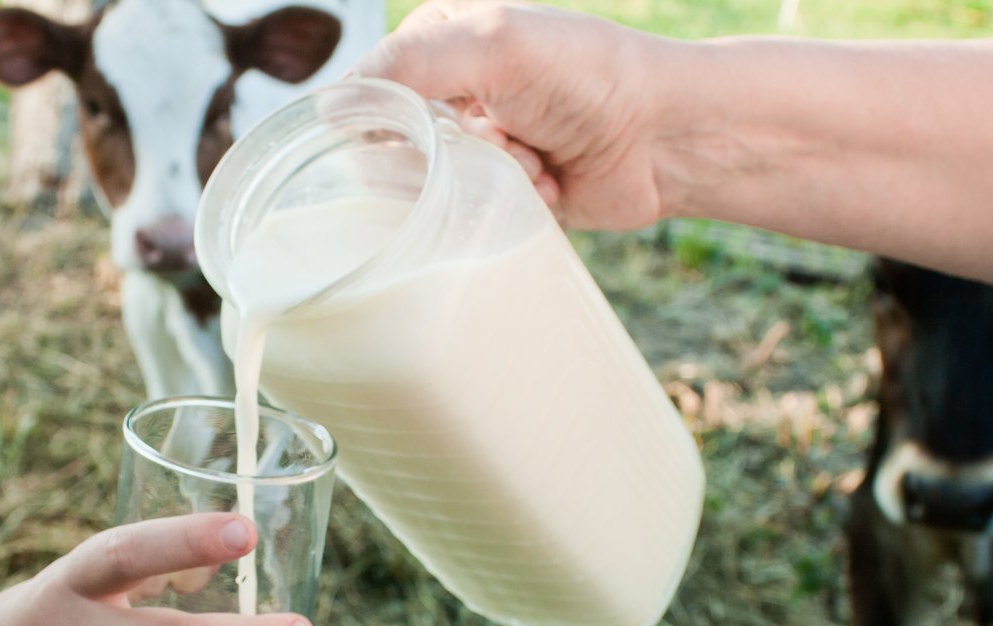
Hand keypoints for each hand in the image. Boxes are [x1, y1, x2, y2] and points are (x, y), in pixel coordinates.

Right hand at [355, 0, 664, 229]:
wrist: (664, 137)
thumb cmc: (587, 77)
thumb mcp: (493, 47)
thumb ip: (409, 65)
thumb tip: (328, 107)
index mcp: (439, 42)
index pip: (372, 91)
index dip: (402, 117)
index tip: (450, 121)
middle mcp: (452, 91)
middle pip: (401, 146)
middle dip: (457, 152)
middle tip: (509, 138)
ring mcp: (478, 144)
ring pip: (437, 188)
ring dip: (491, 178)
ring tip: (538, 161)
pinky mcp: (502, 191)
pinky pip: (472, 216)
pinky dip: (513, 204)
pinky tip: (551, 185)